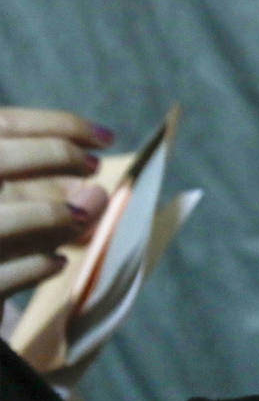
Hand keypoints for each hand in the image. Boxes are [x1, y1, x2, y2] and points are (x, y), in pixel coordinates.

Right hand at [0, 107, 113, 298]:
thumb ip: (57, 196)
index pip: (2, 124)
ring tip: (80, 219)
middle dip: (56, 155)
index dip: (59, 125)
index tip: (106, 137)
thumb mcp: (19, 208)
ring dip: (52, 215)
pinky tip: (57, 262)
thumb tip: (98, 195)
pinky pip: (3, 275)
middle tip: (94, 165)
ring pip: (0, 223)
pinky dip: (38, 265)